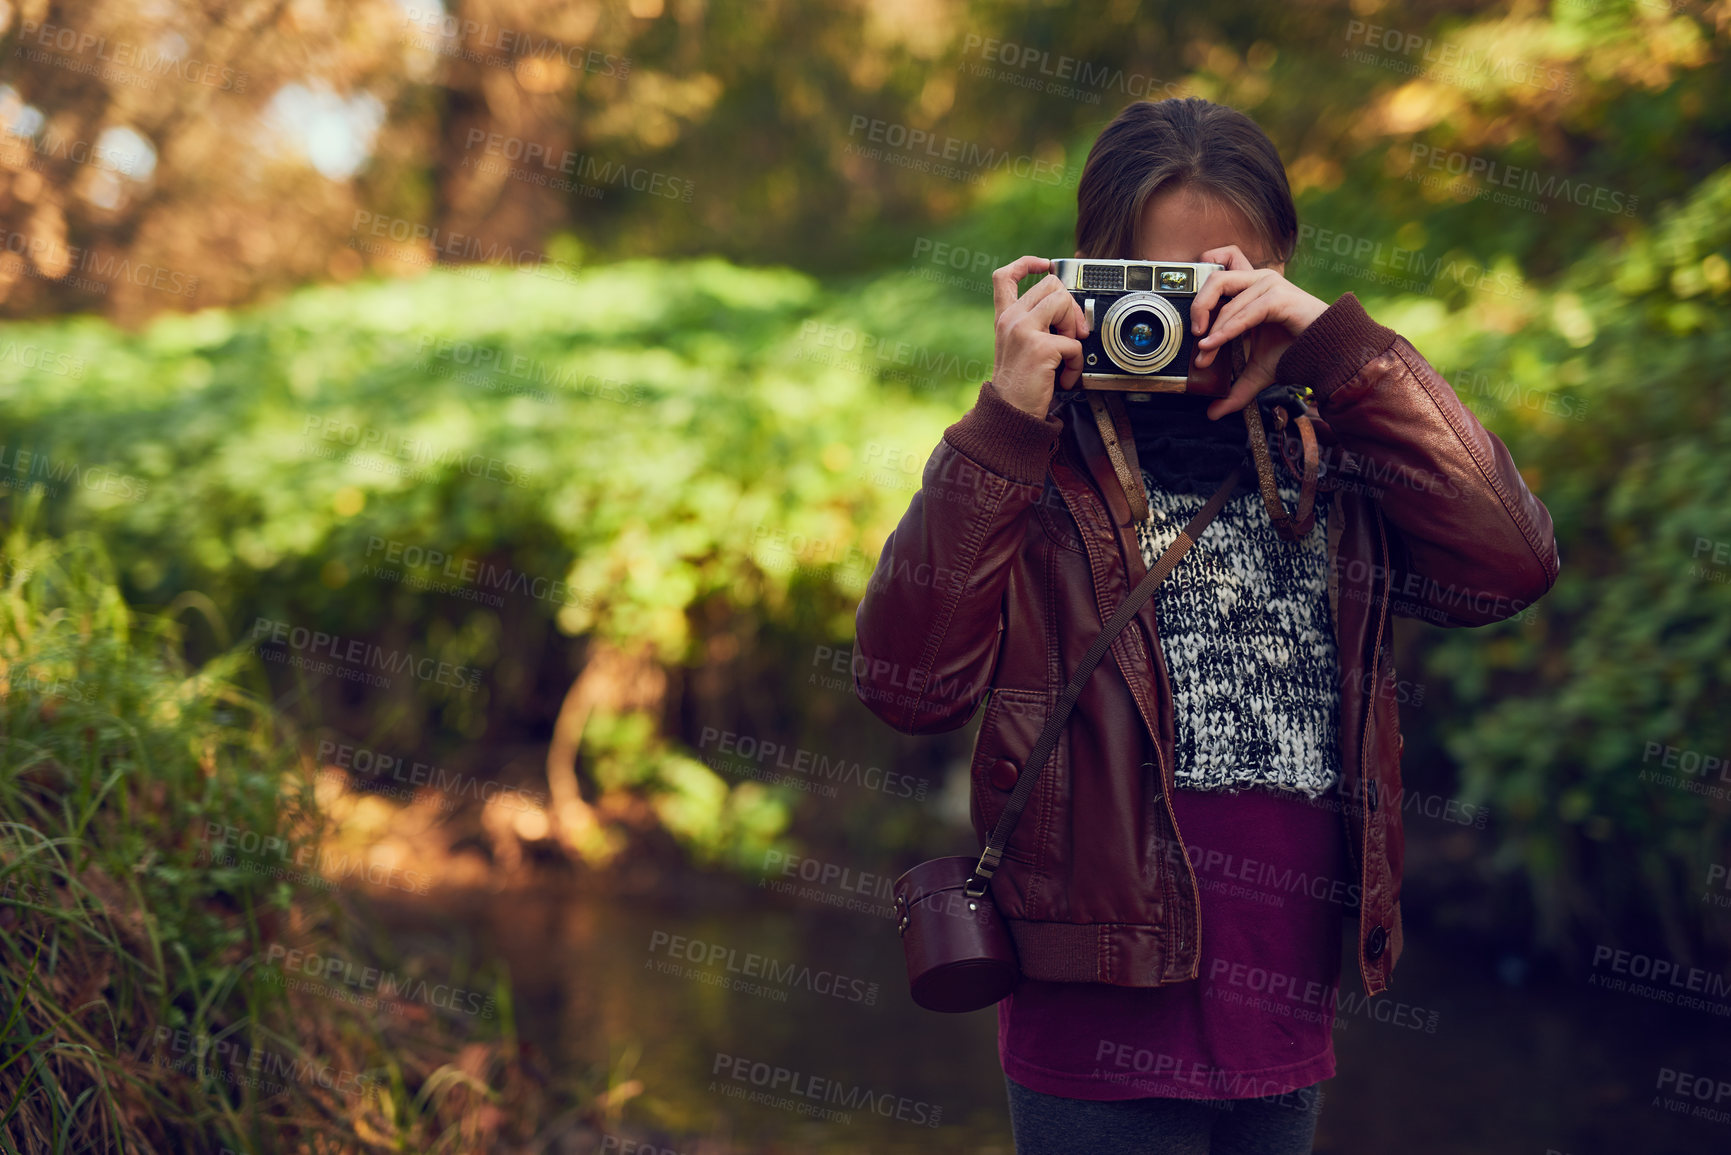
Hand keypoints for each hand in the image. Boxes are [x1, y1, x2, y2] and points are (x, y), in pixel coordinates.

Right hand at [990, 256, 1088, 418]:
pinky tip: (1063, 377)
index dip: (1026, 263)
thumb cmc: (1020, 385)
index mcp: (1004, 318)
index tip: (1044, 265)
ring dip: (1073, 328)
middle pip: (1050, 284)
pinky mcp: (1039, 347)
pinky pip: (1074, 342)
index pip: (1004, 275)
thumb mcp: (1019, 347)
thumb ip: (1035, 324)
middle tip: (1069, 333)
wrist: (1010, 414)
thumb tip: (1068, 310)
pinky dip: (1076, 364)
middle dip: (1069, 306)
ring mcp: (1023, 330)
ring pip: (1063, 301)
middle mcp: (1010, 319)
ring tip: (1065, 352)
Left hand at [1188, 245, 1328, 420]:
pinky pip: (1246, 311)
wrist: (1328, 354)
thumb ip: (1234, 390)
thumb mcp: (1256, 373)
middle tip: (1194, 336)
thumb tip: (1212, 413)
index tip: (1192, 336)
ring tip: (1204, 352)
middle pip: (1216, 280)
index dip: (1199, 306)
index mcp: (1249, 289)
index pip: (1215, 285)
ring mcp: (1270, 285)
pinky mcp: (1279, 296)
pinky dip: (1227, 329)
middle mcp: (1258, 281)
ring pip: (1228, 300)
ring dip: (1213, 330)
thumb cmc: (1294, 352)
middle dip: (1198, 307)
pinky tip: (1213, 344)